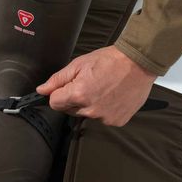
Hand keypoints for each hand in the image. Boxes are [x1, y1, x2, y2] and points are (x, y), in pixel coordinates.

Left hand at [36, 45, 157, 125]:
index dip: (58, 93)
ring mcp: (104, 117)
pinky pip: (102, 118)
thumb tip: (42, 90)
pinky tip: (112, 96)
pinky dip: (104, 109)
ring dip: (89, 105)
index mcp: (78, 94)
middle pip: (70, 110)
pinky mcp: (116, 121)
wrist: (139, 63)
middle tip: (88, 83)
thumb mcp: (79, 64)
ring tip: (102, 88)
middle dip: (74, 98)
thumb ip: (58, 79)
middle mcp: (90, 109)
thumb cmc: (110, 60)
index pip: (54, 103)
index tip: (67, 87)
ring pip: (86, 114)